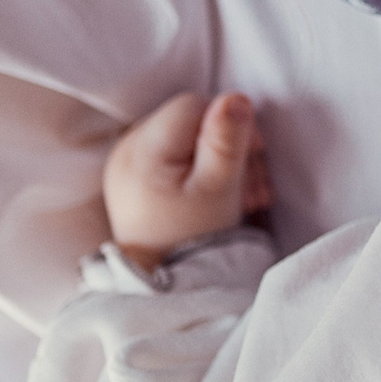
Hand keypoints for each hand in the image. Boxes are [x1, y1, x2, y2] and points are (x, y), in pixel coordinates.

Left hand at [102, 91, 273, 267]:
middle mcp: (126, 150)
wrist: (165, 284)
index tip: (252, 158)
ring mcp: (126, 164)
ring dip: (221, 158)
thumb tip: (235, 96)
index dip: (228, 124)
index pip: (193, 105)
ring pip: (186, 136)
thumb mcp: (218, 188)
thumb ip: (225, 140)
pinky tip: (221, 193)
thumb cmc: (194, 238)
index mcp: (141, 150)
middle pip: (191, 120)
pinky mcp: (135, 178)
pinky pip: (174, 154)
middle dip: (230, 144)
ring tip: (245, 195)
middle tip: (254, 185)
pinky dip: (202, 168)